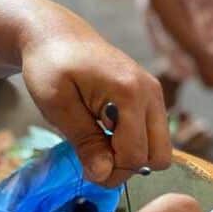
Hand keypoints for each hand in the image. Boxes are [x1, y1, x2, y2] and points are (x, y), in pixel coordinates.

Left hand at [21, 18, 170, 186]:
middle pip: (159, 157)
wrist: (58, 36)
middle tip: (95, 157)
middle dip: (126, 167)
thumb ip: (84, 141)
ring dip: (132, 157)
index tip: (84, 168)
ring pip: (161, 150)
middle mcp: (151, 93)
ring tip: (100, 143)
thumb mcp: (57, 105)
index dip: (110, 171)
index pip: (135, 155)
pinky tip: (107, 133)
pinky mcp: (152, 99)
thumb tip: (104, 174)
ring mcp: (155, 95)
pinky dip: (134, 144)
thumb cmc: (50, 66)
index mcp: (129, 92)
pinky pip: (154, 137)